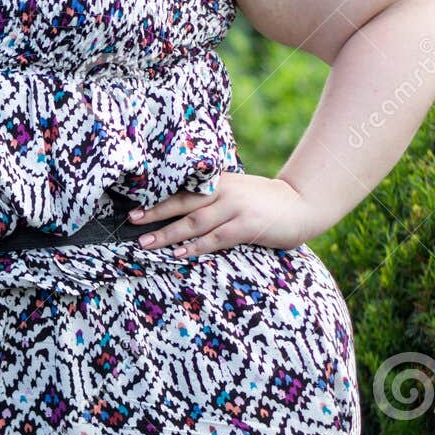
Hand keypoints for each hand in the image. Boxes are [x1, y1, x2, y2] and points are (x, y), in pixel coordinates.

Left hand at [126, 173, 316, 257]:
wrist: (302, 204)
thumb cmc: (264, 202)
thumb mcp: (237, 192)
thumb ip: (214, 197)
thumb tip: (182, 212)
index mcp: (218, 181)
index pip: (182, 190)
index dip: (157, 199)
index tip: (133, 208)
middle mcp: (223, 191)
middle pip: (182, 203)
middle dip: (155, 214)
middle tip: (132, 223)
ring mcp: (235, 207)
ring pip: (194, 222)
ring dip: (168, 234)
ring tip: (146, 244)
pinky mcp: (246, 225)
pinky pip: (215, 238)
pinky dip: (195, 246)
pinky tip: (179, 253)